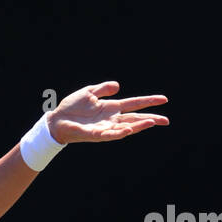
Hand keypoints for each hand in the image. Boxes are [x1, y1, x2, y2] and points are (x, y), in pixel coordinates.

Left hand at [47, 81, 168, 144]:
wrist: (56, 120)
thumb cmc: (71, 107)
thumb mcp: (89, 92)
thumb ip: (103, 88)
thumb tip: (118, 86)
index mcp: (111, 108)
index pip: (134, 104)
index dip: (148, 101)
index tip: (164, 99)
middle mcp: (111, 119)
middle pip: (135, 118)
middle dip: (150, 118)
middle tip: (166, 120)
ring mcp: (104, 127)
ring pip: (126, 127)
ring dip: (139, 125)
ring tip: (152, 122)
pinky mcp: (95, 135)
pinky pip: (110, 134)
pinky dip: (120, 132)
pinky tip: (129, 129)